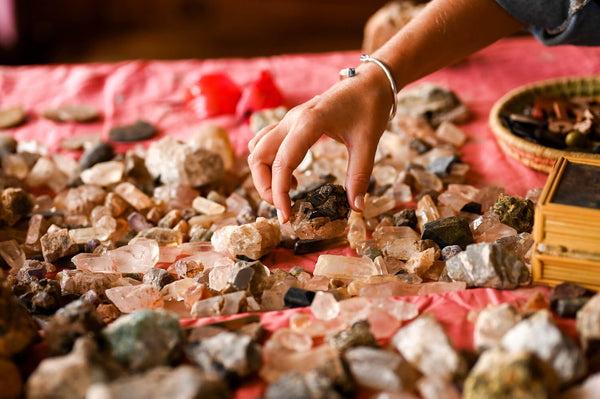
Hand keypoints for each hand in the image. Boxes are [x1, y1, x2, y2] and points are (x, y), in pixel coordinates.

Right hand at [247, 62, 392, 223]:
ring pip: (257, 149)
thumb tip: (357, 207)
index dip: (279, 193)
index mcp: (308, 123)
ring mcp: (288, 119)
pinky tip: (291, 174)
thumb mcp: (368, 142)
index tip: (286, 216)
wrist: (370, 81)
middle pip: (258, 156)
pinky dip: (269, 162)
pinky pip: (265, 142)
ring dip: (263, 174)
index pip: (282, 163)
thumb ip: (360, 176)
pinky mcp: (290, 122)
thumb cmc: (370, 107)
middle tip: (284, 206)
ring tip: (287, 191)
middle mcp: (291, 120)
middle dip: (265, 186)